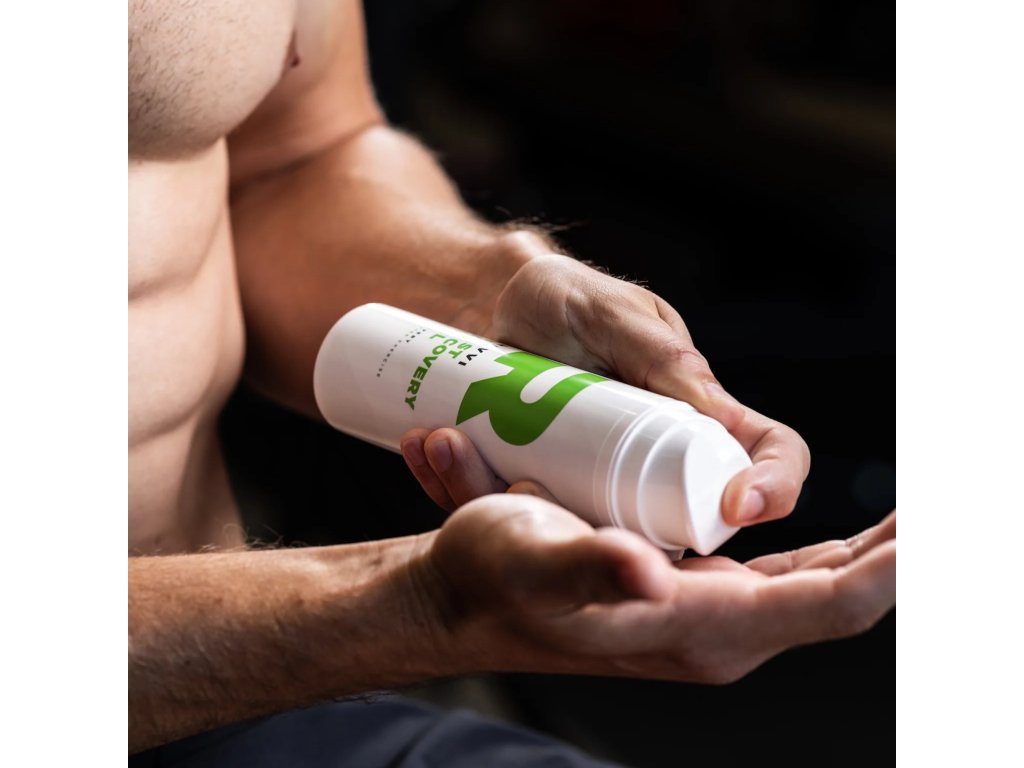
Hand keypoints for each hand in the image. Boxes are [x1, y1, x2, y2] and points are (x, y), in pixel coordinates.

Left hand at [402, 252, 809, 526]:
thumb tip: (723, 417)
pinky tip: (422, 443)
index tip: (739, 508)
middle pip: (663, 524)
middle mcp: (651, 463)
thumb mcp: (613, 314)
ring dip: (499, 495)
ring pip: (570, 528)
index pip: (764, 455)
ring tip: (448, 441)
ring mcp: (590, 485)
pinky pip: (504, 508)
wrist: (484, 302)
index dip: (774, 488)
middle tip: (528, 478)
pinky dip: (458, 484)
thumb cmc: (558, 295)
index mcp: (695, 413)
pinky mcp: (533, 490)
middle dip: (603, 526)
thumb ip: (663, 356)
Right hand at [417, 493, 895, 683]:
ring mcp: (713, 617)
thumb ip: (593, 564)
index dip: (895, 561)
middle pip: (843, 595)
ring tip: (918, 514)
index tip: (938, 517)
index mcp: (705, 627)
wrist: (464, 596)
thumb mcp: (537, 558)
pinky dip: (832, 555)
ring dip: (875, 554)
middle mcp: (722, 630)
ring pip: (821, 588)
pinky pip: (789, 580)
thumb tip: (652, 573)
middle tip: (946, 499)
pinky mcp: (698, 598)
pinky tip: (851, 533)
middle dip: (899, 552)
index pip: (835, 601)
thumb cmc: (495, 575)